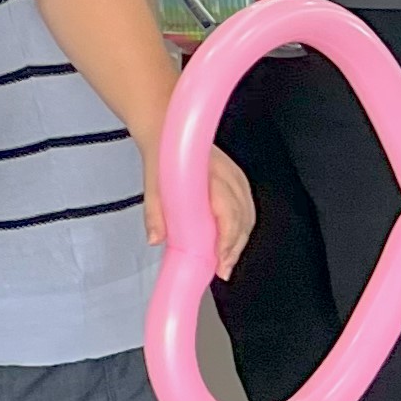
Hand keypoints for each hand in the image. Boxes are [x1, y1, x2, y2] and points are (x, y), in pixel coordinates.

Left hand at [146, 145, 255, 281]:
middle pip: (242, 218)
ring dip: (240, 240)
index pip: (229, 213)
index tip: (221, 261)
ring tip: (227, 262)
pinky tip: (232, 242)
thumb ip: (155, 212)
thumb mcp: (152, 184)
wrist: (166, 130)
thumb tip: (155, 240)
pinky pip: (246, 207)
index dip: (228, 240)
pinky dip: (242, 228)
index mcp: (212, 176)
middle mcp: (229, 176)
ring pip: (248, 214)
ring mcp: (236, 177)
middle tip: (223, 270)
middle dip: (235, 247)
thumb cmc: (161, 156)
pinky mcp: (237, 179)